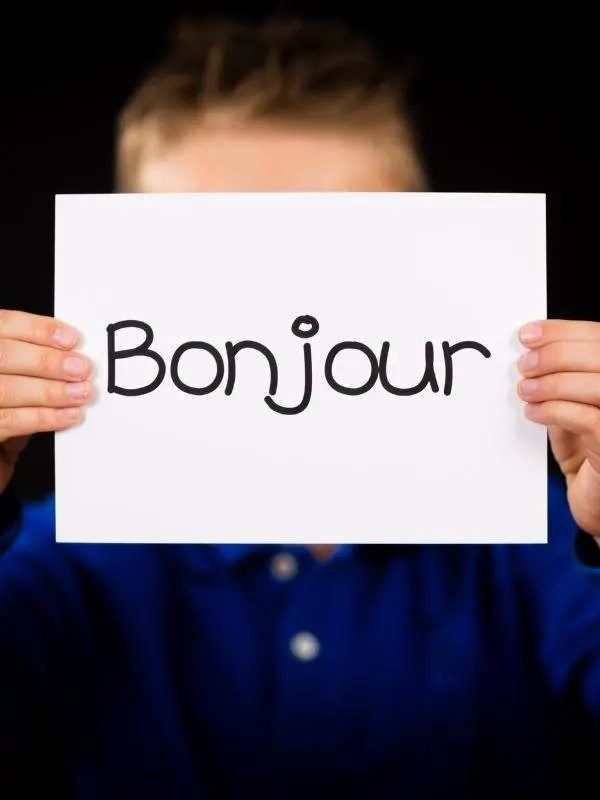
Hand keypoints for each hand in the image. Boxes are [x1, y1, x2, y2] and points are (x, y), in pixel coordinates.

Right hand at [0, 309, 91, 493]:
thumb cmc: (8, 407)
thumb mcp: (17, 381)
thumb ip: (32, 365)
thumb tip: (70, 357)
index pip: (3, 325)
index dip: (37, 329)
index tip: (71, 338)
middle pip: (2, 355)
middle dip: (46, 362)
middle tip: (80, 369)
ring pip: (5, 388)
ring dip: (49, 391)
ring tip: (79, 393)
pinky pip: (9, 420)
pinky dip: (42, 417)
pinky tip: (67, 415)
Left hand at [517, 319, 599, 537]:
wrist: (595, 494)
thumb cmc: (586, 445)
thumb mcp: (572, 403)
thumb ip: (561, 377)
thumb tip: (530, 351)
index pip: (598, 336)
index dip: (562, 332)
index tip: (527, 334)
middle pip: (599, 354)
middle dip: (554, 355)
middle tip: (523, 366)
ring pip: (595, 384)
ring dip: (552, 384)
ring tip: (525, 391)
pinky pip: (588, 419)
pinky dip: (555, 411)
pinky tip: (534, 412)